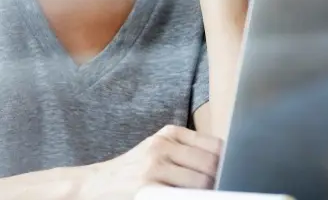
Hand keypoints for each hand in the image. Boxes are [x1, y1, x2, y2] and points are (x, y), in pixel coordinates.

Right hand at [76, 125, 222, 198]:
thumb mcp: (157, 150)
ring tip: (205, 195)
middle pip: (211, 164)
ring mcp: (154, 167)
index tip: (231, 175)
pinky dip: (193, 198)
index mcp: (169, 134)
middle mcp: (162, 146)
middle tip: (221, 190)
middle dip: (220, 181)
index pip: (215, 145)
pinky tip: (188, 199)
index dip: (229, 163)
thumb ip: (186, 151)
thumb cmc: (132, 171)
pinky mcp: (148, 188)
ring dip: (208, 193)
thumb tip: (224, 165)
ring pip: (201, 182)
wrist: (95, 184)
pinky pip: (183, 196)